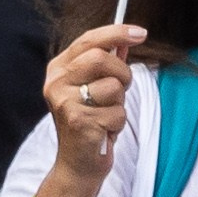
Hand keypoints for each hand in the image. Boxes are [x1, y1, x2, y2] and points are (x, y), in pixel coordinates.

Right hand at [41, 23, 144, 196]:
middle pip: (100, 58)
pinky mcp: (78, 121)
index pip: (88, 41)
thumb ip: (107, 65)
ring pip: (113, 87)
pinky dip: (118, 123)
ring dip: (120, 104)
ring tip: (106, 116)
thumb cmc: (90, 123)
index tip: (140, 33)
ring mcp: (65, 102)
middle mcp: (56, 83)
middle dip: (122, 74)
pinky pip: (117, 113)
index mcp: (59, 70)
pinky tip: (104, 131)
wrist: (78, 163)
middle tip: (120, 91)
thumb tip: (126, 40)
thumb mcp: (96, 89)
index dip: (116, 33)